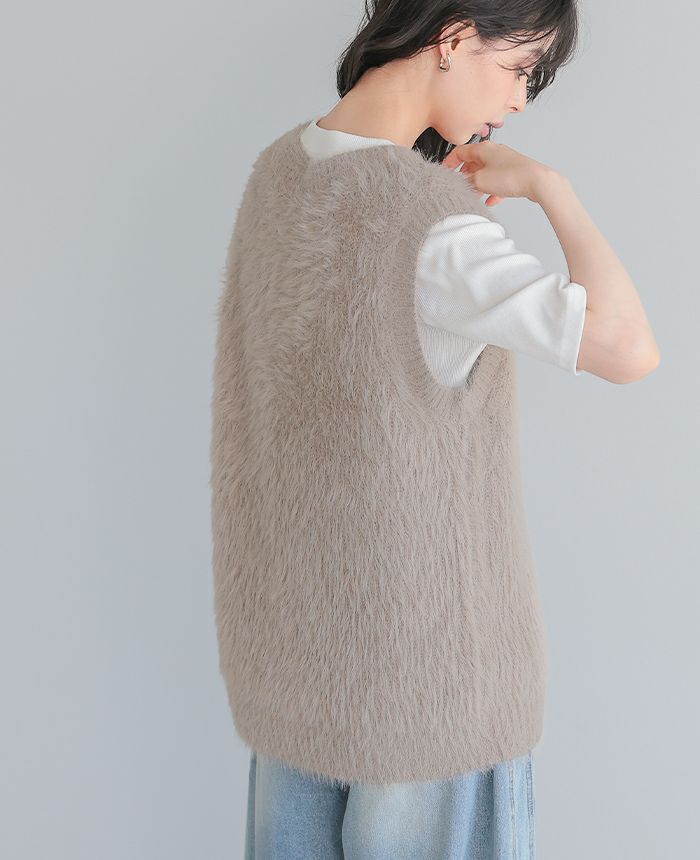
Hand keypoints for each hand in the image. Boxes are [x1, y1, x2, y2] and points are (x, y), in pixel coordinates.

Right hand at [442, 140, 556, 206]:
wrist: (537, 181)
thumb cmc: (510, 176)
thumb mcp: (480, 180)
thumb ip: (466, 181)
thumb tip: (461, 183)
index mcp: (484, 148)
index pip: (460, 151)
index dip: (449, 162)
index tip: (444, 171)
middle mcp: (494, 152)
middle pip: (473, 162)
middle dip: (465, 175)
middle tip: (459, 186)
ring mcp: (505, 162)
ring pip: (485, 173)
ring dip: (478, 185)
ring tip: (474, 196)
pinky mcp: (513, 172)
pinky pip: (498, 181)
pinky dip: (492, 190)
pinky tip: (490, 201)